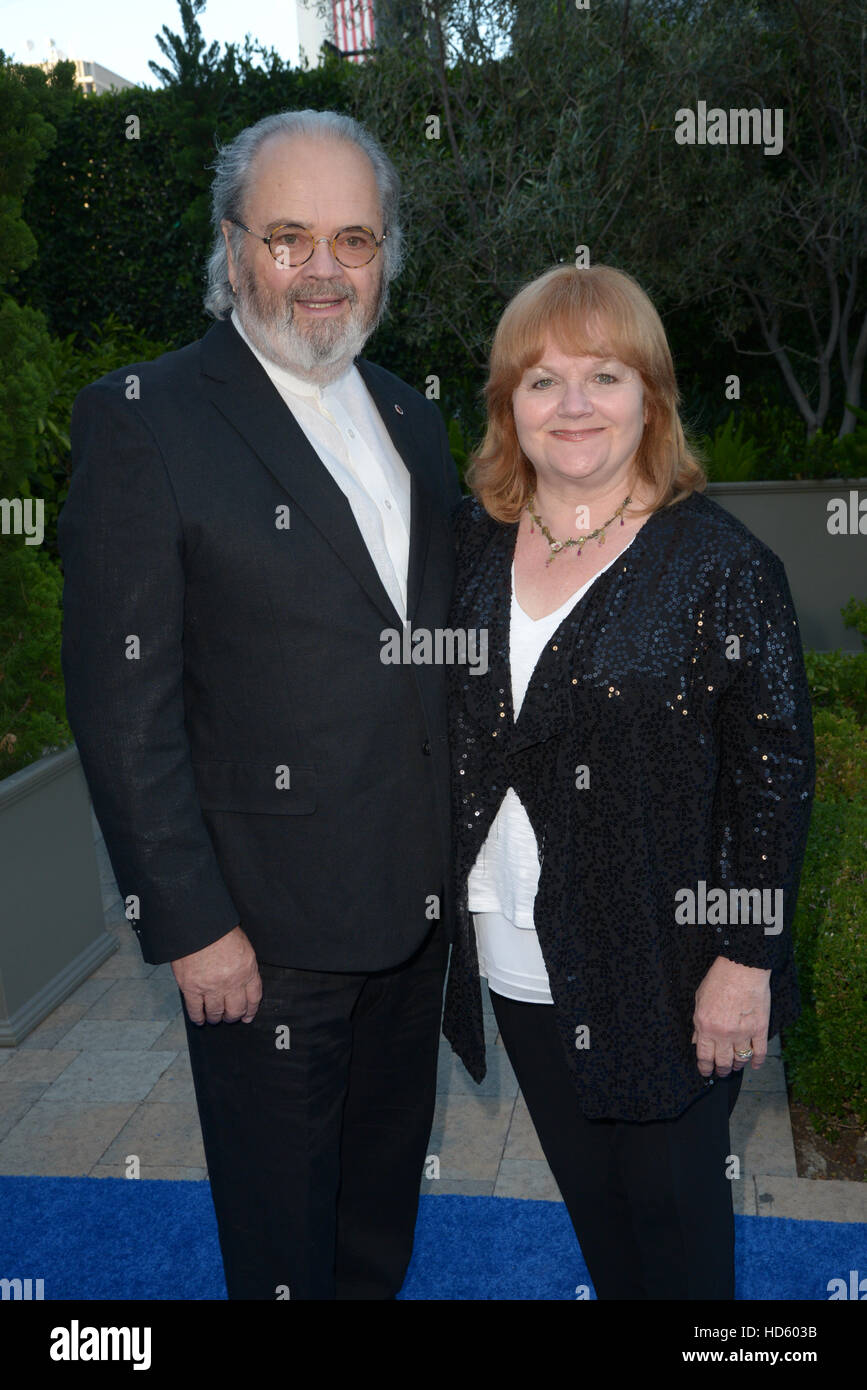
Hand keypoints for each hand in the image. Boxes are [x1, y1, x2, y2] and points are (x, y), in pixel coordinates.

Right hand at [172, 924, 261, 1025]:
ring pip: (216, 1012)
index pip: (253, 997)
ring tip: (214, 1018)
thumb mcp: (242, 945)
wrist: (197, 925)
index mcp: (247, 970)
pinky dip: (198, 1017)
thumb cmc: (219, 930)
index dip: (251, 1010)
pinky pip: (195, 1010)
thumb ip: (244, 965)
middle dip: (233, 1016)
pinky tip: (199, 1019)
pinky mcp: (191, 988)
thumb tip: (243, 980)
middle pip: (236, 1009)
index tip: (247, 1016)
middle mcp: (231, 982)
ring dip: (216, 1018)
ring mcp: (211, 987)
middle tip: (230, 1017)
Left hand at [692, 956, 770, 1077]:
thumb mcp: (699, 999)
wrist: (742, 967)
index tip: (706, 1072)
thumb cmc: (719, 979)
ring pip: (740, 1059)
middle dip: (721, 1070)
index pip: (704, 1055)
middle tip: (722, 1072)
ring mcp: (742, 1033)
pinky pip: (759, 1052)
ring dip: (737, 1066)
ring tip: (736, 1066)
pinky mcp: (759, 1029)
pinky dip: (757, 1061)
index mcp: (705, 1026)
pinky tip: (754, 1065)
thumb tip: (695, 1040)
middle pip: (722, 1061)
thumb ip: (697, 1023)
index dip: (705, 1067)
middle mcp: (723, 1034)